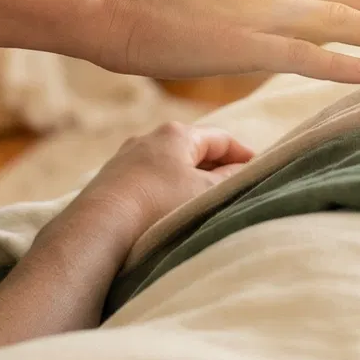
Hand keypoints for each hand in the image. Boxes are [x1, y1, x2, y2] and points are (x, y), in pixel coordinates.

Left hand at [78, 121, 254, 238]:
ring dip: (188, 181)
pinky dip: (165, 191)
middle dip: (215, 167)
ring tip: (203, 201)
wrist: (101, 224)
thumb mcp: (204, 192)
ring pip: (169, 166)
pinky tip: (167, 210)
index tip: (258, 167)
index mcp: (176, 134)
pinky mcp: (111, 181)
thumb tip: (240, 172)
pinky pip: (148, 181)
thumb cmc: (159, 203)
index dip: (242, 154)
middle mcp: (148, 138)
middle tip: (235, 185)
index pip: (220, 138)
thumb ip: (228, 180)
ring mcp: (126, 159)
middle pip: (193, 150)